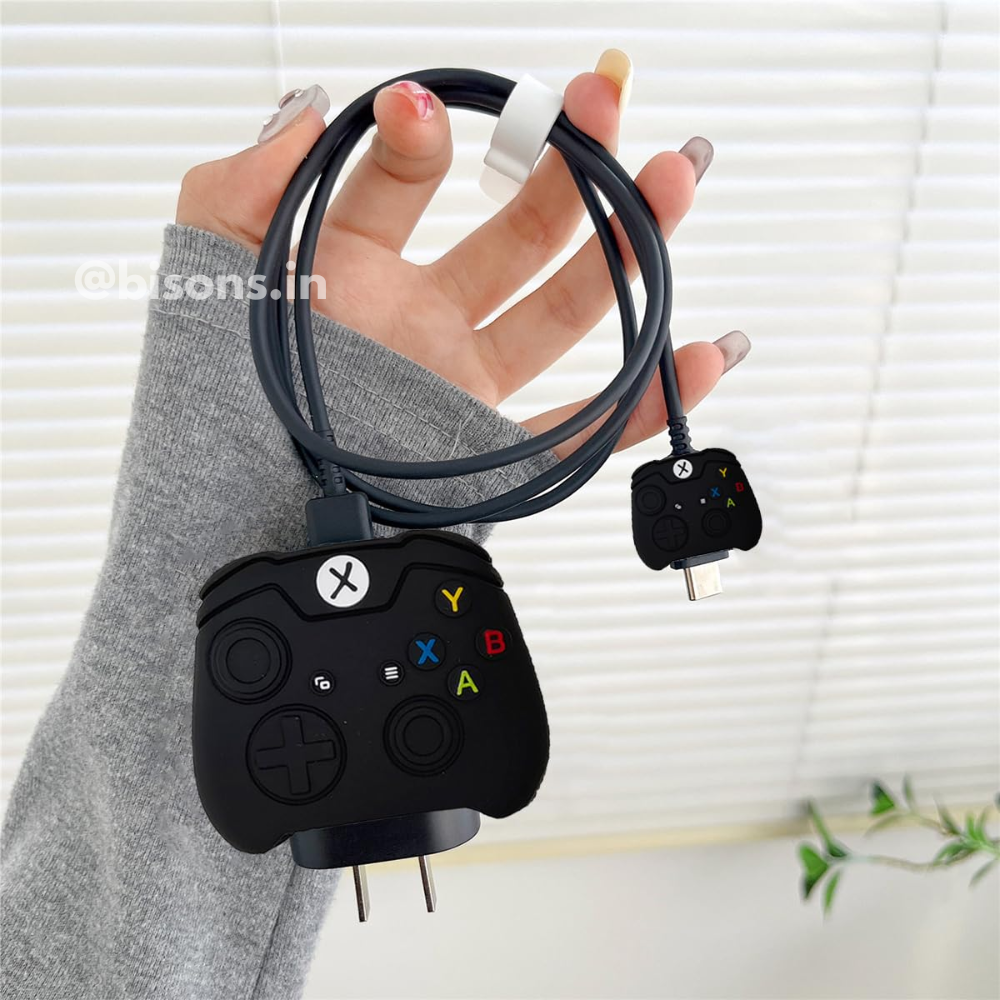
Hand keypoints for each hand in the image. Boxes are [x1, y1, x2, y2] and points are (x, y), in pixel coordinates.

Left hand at [177, 55, 749, 458]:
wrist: (231, 520)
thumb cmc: (211, 398)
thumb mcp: (208, 267)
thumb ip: (246, 178)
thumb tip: (319, 104)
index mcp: (356, 266)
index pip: (405, 179)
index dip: (419, 138)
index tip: (421, 113)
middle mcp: (421, 315)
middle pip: (518, 230)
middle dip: (569, 162)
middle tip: (604, 103)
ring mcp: (462, 381)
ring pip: (565, 308)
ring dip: (626, 247)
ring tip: (670, 182)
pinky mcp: (488, 451)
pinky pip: (583, 426)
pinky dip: (648, 400)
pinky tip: (701, 352)